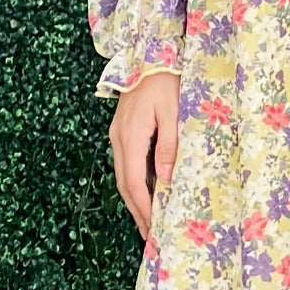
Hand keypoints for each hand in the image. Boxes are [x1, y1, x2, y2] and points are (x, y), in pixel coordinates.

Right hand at [108, 70, 180, 239]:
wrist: (149, 53)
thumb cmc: (166, 80)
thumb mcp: (173, 112)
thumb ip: (168, 145)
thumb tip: (165, 179)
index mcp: (131, 136)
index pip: (135, 182)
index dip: (143, 208)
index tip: (153, 229)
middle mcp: (118, 139)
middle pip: (124, 184)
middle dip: (136, 211)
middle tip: (149, 235)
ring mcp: (117, 134)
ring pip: (123, 175)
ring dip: (134, 199)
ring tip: (148, 220)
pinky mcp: (122, 130)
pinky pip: (126, 163)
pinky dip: (134, 182)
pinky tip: (146, 191)